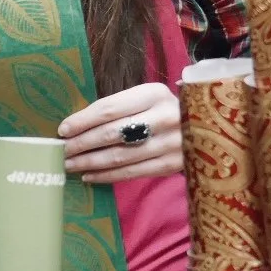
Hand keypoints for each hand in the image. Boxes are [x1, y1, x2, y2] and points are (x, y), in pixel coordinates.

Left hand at [57, 82, 182, 184]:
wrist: (209, 129)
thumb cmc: (163, 111)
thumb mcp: (145, 100)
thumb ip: (118, 109)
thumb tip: (75, 127)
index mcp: (153, 94)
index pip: (109, 109)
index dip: (82, 121)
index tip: (62, 130)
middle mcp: (165, 117)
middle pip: (112, 133)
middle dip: (81, 144)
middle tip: (60, 151)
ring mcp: (172, 143)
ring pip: (119, 156)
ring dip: (89, 162)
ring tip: (69, 165)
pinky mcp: (173, 165)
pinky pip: (132, 173)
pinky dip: (106, 176)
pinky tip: (89, 176)